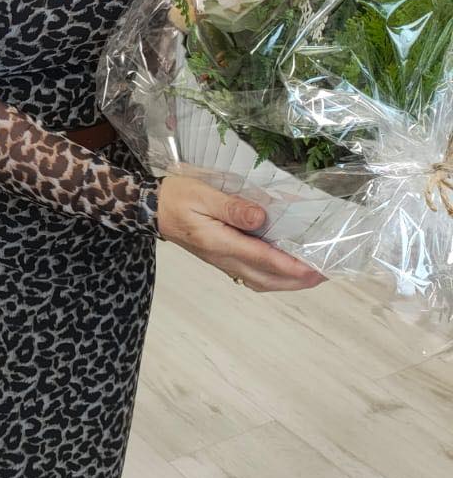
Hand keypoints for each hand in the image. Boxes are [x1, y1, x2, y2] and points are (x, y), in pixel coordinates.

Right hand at [157, 171, 325, 292]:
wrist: (152, 209)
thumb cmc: (177, 197)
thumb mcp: (202, 194)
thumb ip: (231, 207)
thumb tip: (261, 217)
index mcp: (219, 242)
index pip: (262, 259)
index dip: (291, 266)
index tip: (315, 268)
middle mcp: (223, 258)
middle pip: (266, 279)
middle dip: (297, 280)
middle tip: (325, 274)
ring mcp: (222, 262)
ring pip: (260, 282)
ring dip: (288, 283)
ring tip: (311, 276)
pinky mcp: (221, 259)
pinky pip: (252, 277)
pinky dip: (273, 279)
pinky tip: (284, 272)